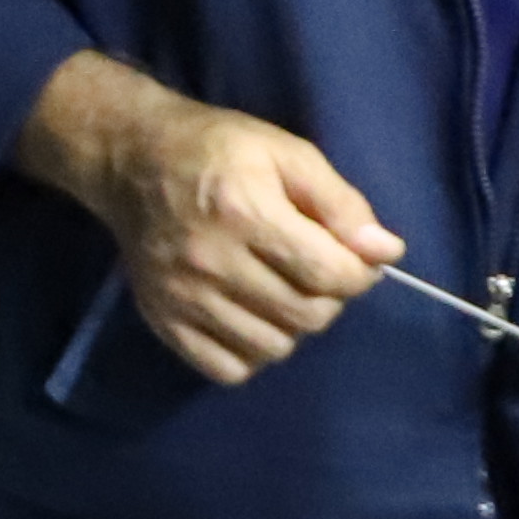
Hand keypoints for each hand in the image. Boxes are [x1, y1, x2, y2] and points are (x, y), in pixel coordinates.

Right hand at [22, 54, 396, 381]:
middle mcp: (211, 261)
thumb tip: (386, 253)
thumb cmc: (218, 149)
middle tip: (316, 272)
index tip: (356, 260)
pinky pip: (228, 369)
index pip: (329, 274)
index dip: (360, 274)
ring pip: (273, 348)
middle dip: (329, 298)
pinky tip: (250, 317)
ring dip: (291, 326)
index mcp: (245, 211)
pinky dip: (251, 352)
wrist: (132, 160)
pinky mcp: (163, 321)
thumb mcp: (288, 154)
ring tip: (281, 292)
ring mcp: (182, 297)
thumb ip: (341, 204)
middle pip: (306, 316)